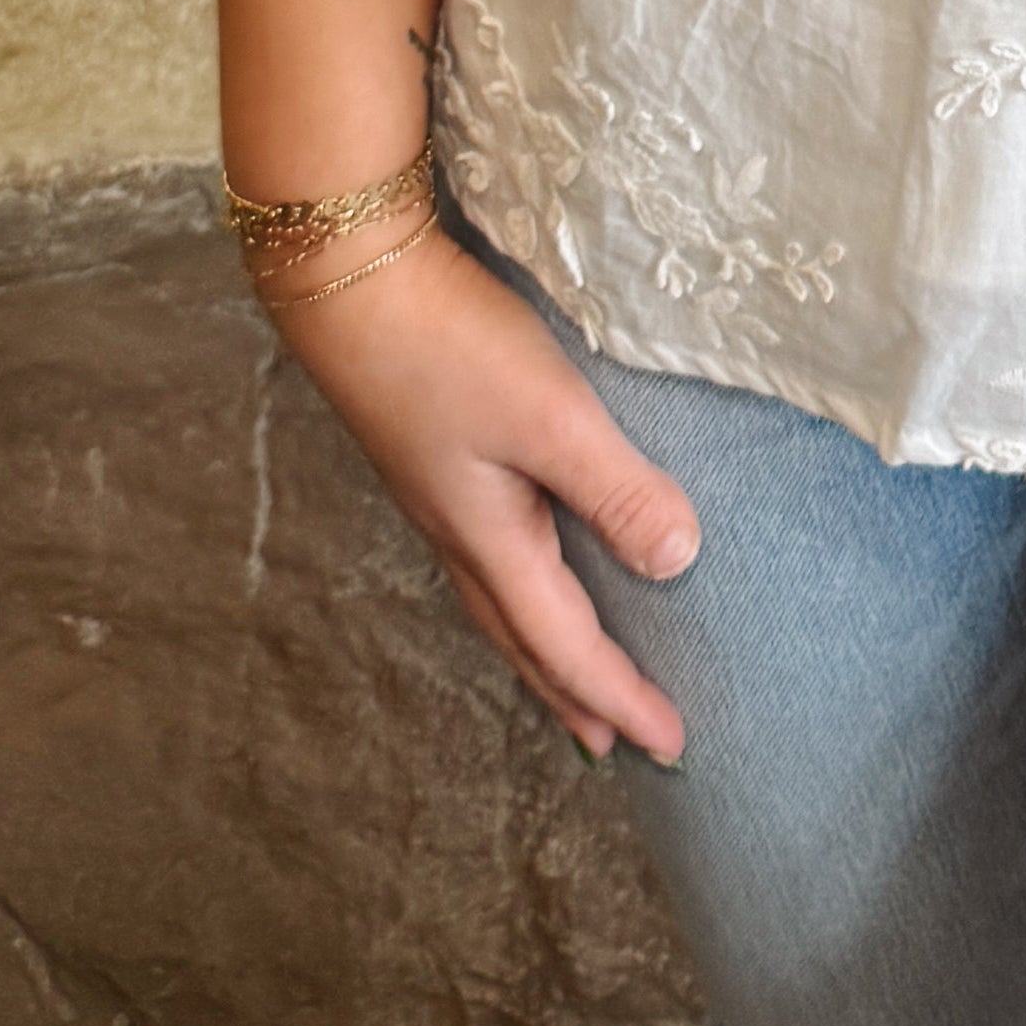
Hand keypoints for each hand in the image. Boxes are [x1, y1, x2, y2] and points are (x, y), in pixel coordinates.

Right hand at [263, 227, 697, 764]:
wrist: (345, 279)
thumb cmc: (448, 346)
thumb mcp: (548, 416)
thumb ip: (613, 488)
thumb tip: (679, 562)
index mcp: (491, 540)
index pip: (566, 645)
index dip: (621, 695)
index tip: (674, 745)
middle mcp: (460, 534)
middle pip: (522, 640)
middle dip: (572, 694)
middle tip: (613, 742)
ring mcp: (440, 497)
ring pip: (499, 602)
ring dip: (541, 648)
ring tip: (570, 672)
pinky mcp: (433, 457)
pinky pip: (487, 559)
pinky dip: (520, 591)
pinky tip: (527, 556)